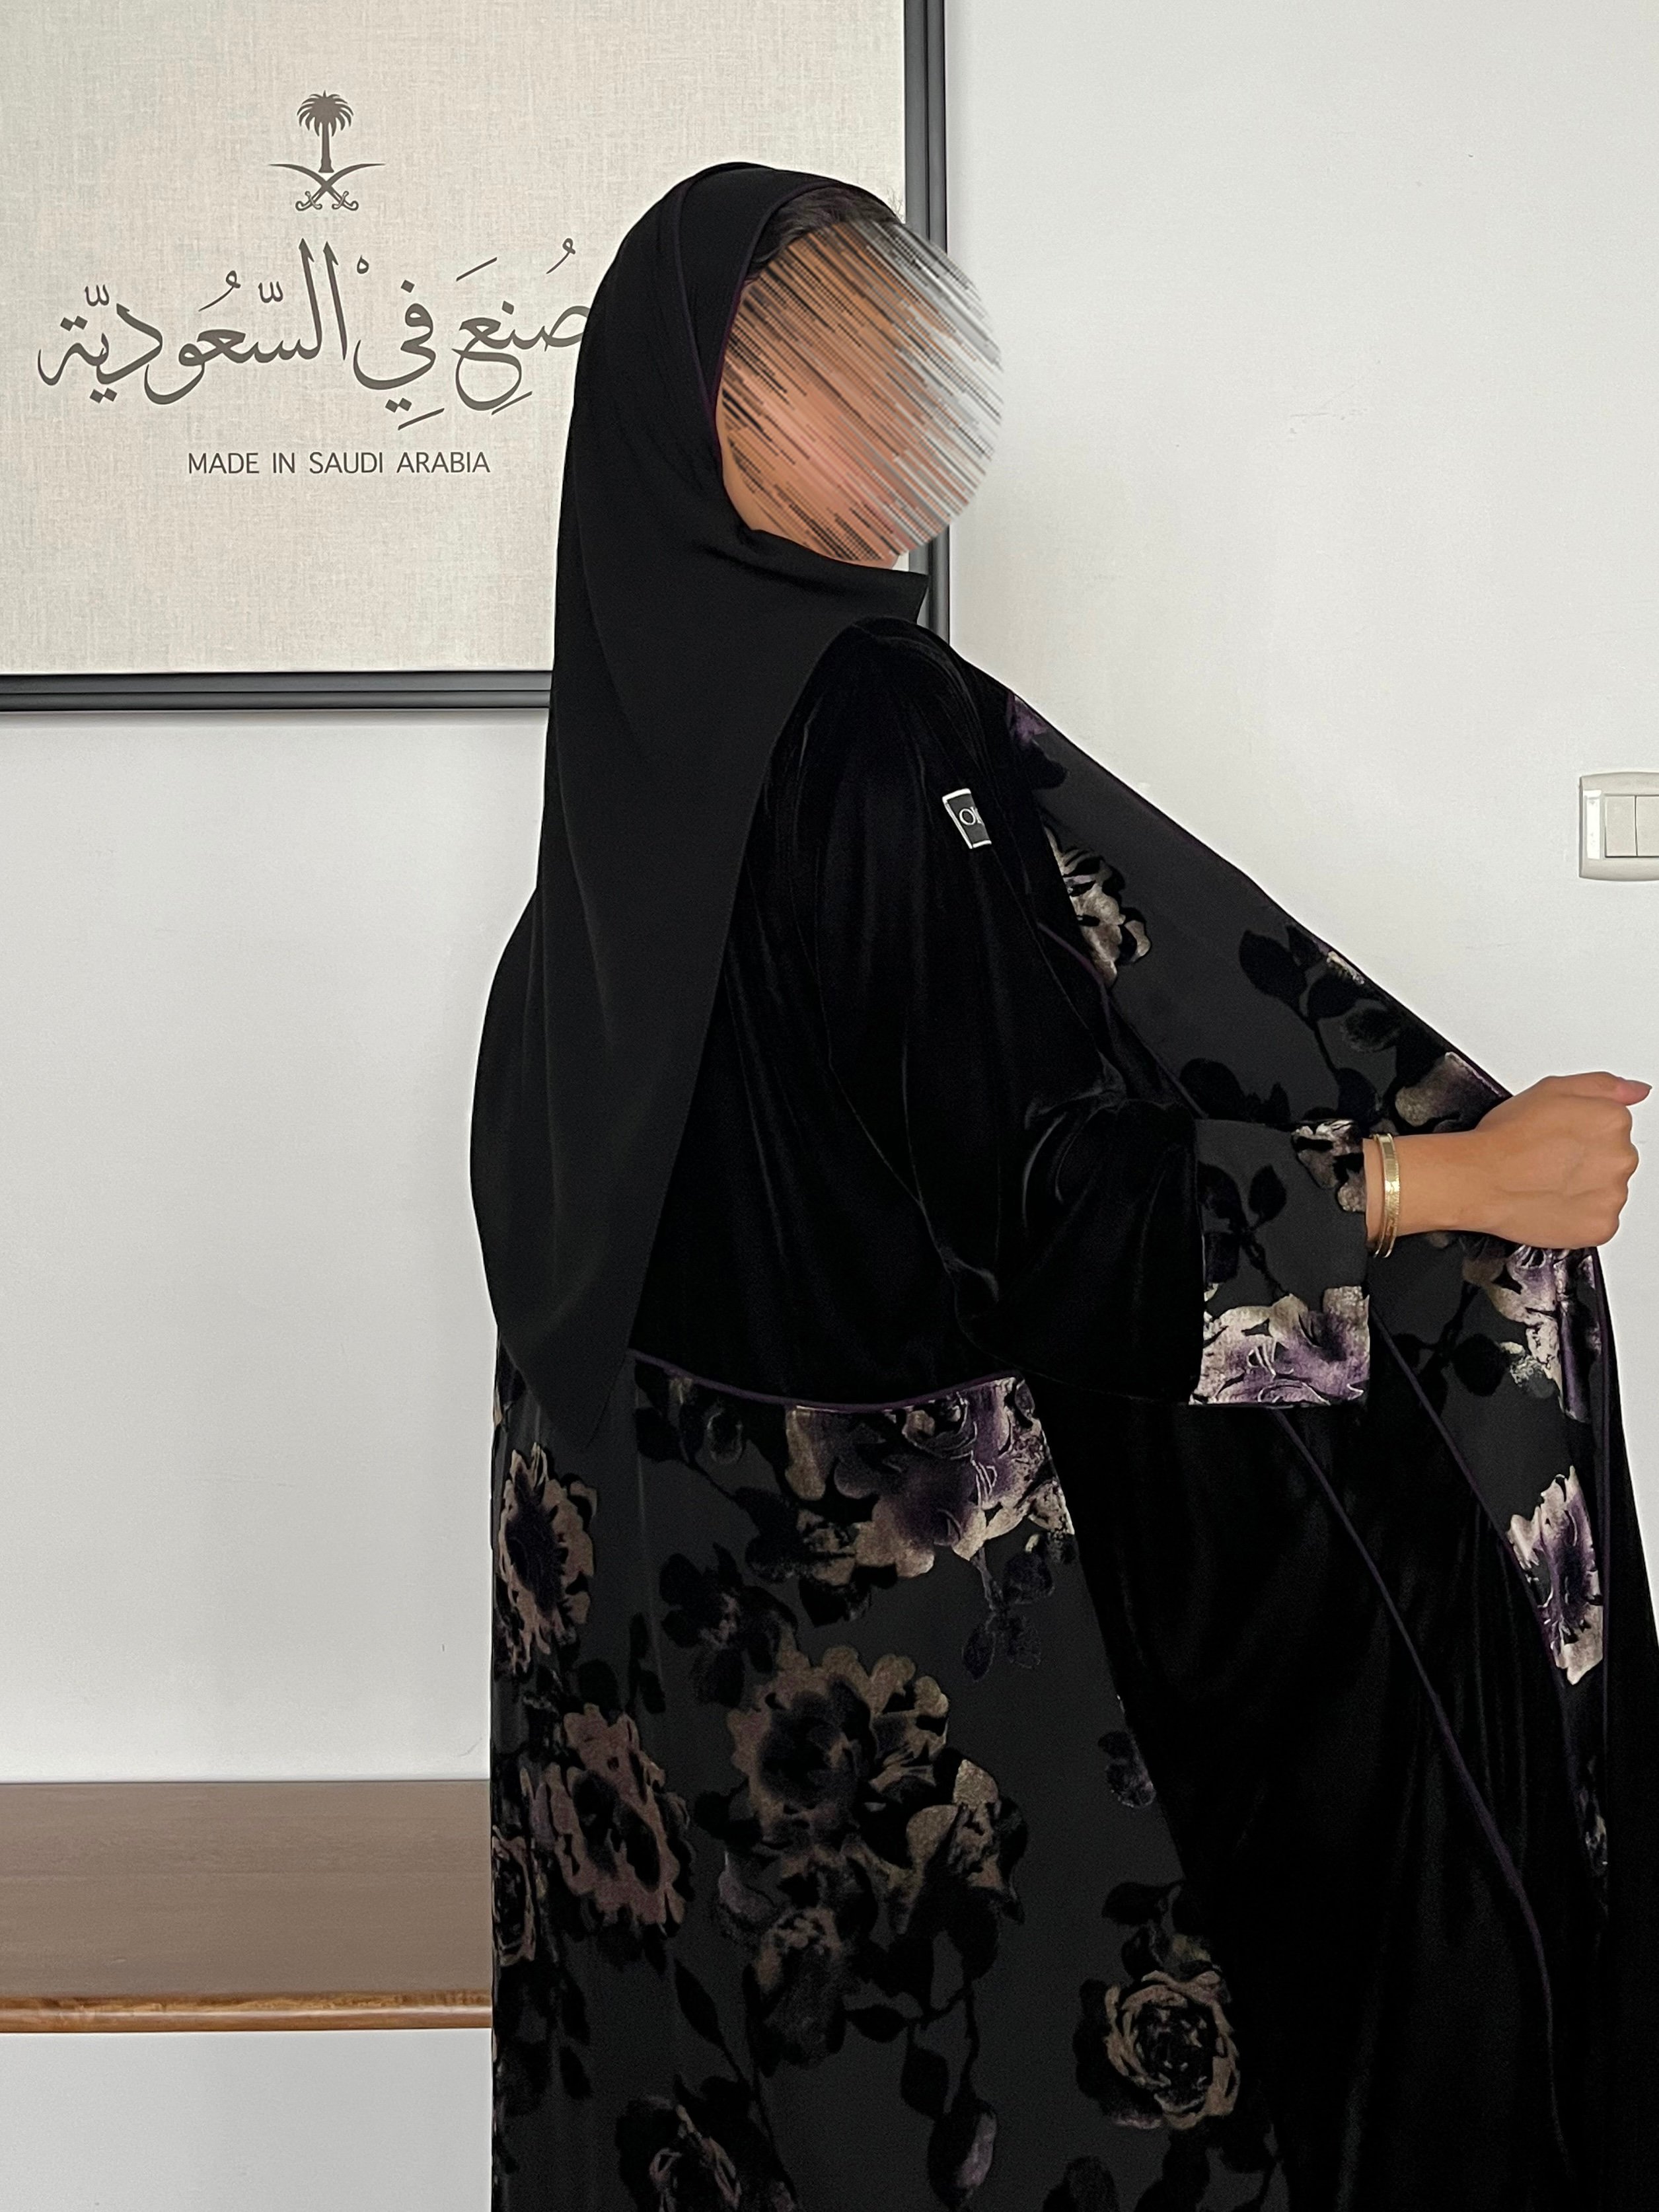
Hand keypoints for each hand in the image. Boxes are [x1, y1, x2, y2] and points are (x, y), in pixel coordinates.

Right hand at [1364, 1072, 1647, 1249]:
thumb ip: (1602, 1086)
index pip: (1614, 1126)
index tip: (1560, 1138)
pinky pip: (1600, 1221)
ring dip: (1585, 1189)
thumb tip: (1636, 1091)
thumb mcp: (1551, 1089)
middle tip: (1550, 1161)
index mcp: (1612, 1121)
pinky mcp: (1601, 1227)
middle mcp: (1621, 1158)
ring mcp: (1613, 1196)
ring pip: (1607, 1190)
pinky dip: (1580, 1216)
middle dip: (1588, 1161)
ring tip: (1547, 1183)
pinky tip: (1552, 1203)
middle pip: (1614, 1158)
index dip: (1582, 1131)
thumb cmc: (1506, 1138)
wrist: (1479, 1180)